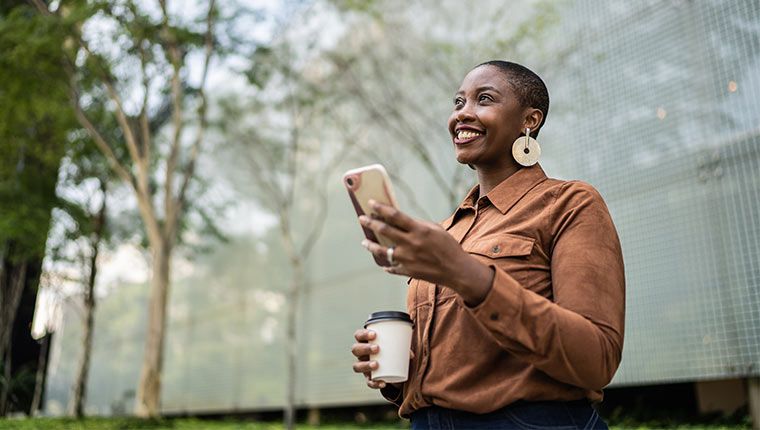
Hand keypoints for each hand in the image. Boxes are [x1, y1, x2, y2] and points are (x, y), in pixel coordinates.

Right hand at [351, 328, 411, 389]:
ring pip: (357, 366)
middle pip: (356, 349)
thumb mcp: (395, 346)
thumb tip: (411, 354)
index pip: (358, 335)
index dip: (364, 334)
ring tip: (376, 364)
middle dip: (365, 348)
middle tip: (377, 348)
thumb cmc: (390, 349)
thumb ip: (403, 347)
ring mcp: (363, 365)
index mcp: (364, 341)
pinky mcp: (368, 377)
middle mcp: (360, 353)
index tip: (374, 334)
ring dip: (366, 365)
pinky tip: (382, 382)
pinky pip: (368, 381)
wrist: (388, 365)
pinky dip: (375, 383)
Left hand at [359, 200, 494, 304]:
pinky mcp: (407, 271)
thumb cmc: (449, 247)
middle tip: (362, 218)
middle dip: (370, 223)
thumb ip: (417, 224)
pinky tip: (383, 262)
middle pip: (384, 231)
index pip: (395, 216)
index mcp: (419, 230)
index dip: (381, 208)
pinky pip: (391, 267)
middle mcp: (411, 243)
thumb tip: (400, 220)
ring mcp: (407, 259)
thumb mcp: (436, 229)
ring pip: (381, 251)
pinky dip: (386, 264)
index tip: (370, 203)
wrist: (457, 270)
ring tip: (364, 241)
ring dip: (370, 245)